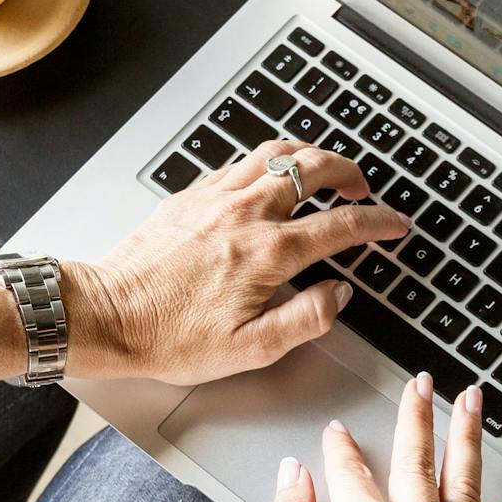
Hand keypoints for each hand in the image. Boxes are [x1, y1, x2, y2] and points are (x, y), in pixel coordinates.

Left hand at [67, 141, 409, 386]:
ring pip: (275, 152)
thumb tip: (338, 295)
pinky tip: (268, 176)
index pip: (341, 225)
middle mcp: (245, 214)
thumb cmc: (169, 337)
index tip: (394, 224)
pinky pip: (238, 162)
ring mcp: (215, 198)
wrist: (107, 316)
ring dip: (309, 155)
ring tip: (324, 169)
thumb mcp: (251, 349)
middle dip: (349, 172)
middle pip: (313, 168)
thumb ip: (306, 319)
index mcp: (268, 254)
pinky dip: (266, 161)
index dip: (378, 222)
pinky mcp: (189, 196)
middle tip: (363, 188)